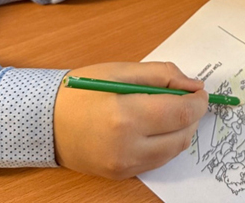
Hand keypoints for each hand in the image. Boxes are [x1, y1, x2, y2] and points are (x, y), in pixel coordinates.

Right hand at [54, 61, 207, 179]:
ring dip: (181, 130)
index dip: (198, 102)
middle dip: (192, 116)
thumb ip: (163, 75)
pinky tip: (156, 127)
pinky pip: (158, 160)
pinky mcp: (122, 174)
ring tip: (170, 111)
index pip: (180, 113)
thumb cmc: (81, 90)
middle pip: (182, 135)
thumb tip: (194, 86)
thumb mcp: (121, 70)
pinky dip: (166, 143)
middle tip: (187, 99)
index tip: (200, 92)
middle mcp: (127, 146)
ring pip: (174, 151)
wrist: (45, 121)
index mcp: (125, 115)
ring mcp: (124, 165)